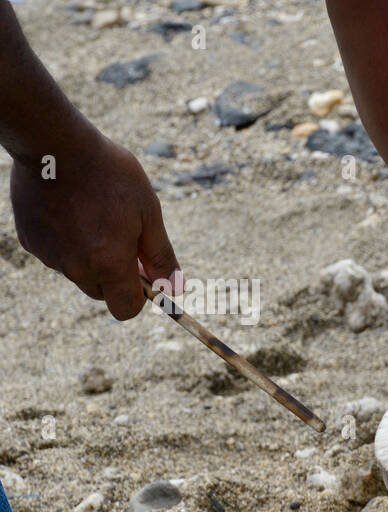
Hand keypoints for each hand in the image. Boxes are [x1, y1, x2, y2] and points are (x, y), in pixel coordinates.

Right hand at [10, 131, 179, 319]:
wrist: (54, 143)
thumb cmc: (109, 175)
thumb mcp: (148, 212)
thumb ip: (160, 256)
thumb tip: (174, 288)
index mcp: (108, 264)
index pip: (126, 309)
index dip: (140, 296)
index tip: (144, 274)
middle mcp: (75, 267)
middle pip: (102, 292)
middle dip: (116, 275)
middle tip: (124, 239)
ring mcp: (49, 256)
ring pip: (78, 272)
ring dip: (91, 257)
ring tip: (95, 216)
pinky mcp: (30, 241)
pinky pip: (57, 254)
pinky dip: (68, 242)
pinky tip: (72, 211)